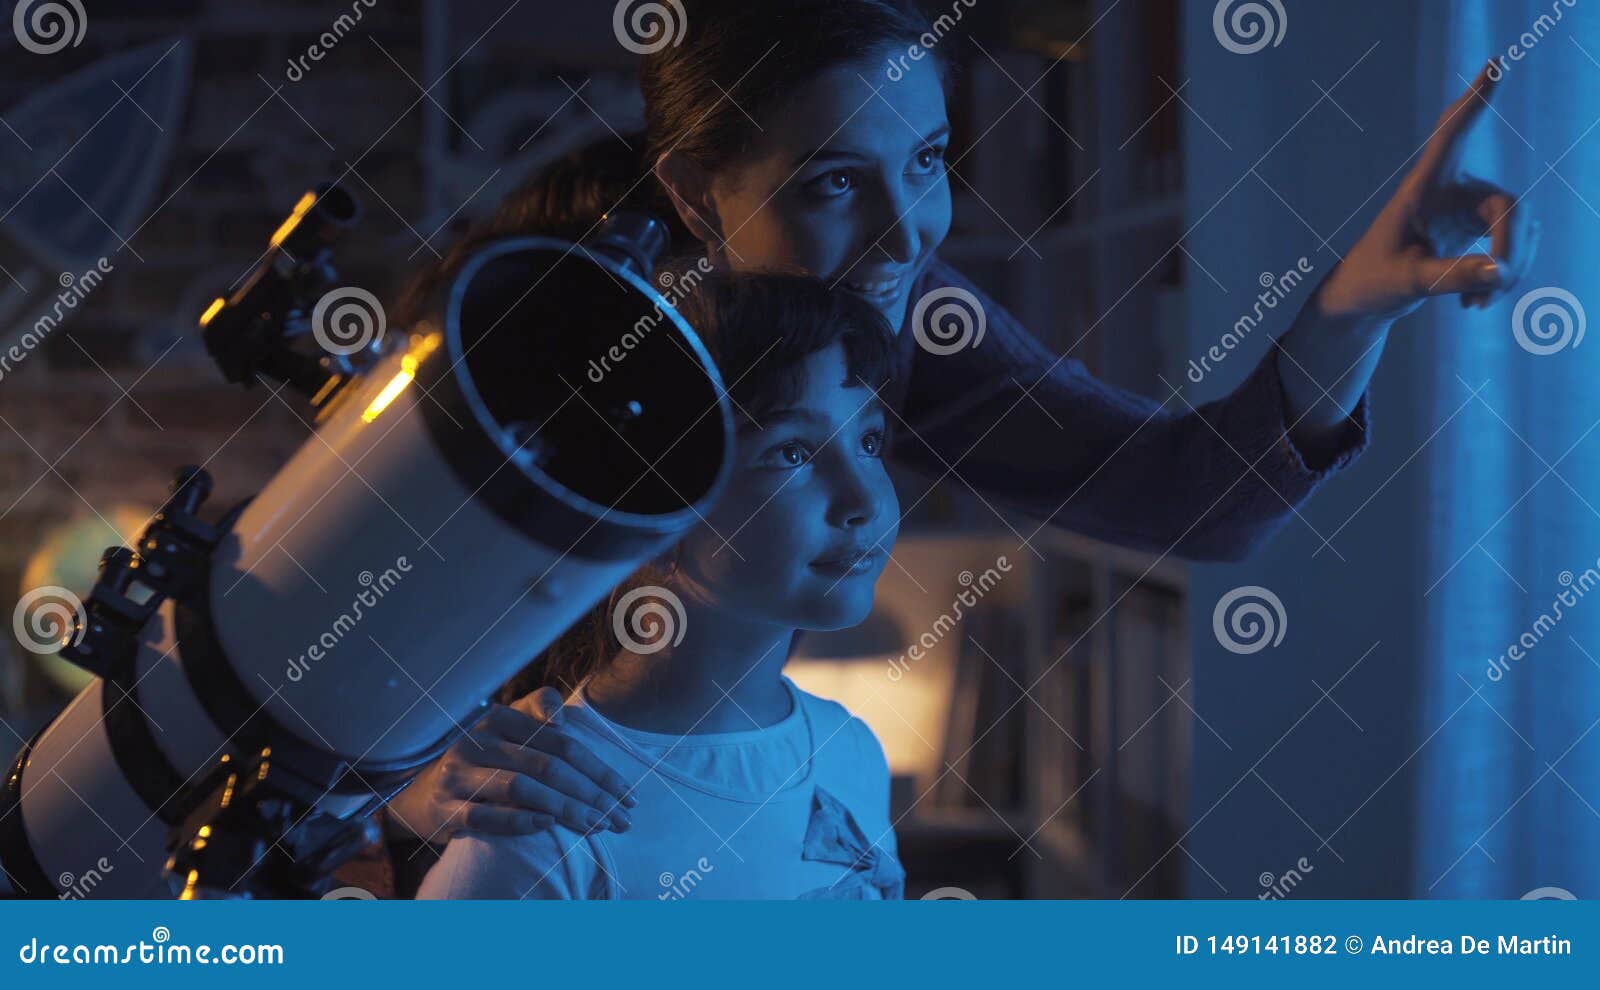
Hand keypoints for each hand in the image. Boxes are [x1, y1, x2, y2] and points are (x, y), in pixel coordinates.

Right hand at [383, 687, 635, 842]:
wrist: (423, 792)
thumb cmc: (484, 758)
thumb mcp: (508, 727)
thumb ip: (538, 709)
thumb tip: (563, 719)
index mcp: (498, 718)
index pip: (562, 744)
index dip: (599, 770)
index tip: (627, 794)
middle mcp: (476, 743)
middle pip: (546, 768)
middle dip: (591, 795)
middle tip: (620, 818)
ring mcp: (457, 777)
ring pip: (520, 790)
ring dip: (565, 809)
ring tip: (596, 825)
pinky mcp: (445, 810)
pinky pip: (486, 818)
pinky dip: (520, 821)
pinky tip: (549, 825)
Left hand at [1314, 62, 1539, 323]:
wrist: (1361, 301)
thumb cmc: (1371, 283)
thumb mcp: (1408, 283)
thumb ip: (1452, 277)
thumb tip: (1500, 271)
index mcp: (1422, 188)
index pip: (1451, 136)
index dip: (1473, 101)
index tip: (1495, 64)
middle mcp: (1449, 191)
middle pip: (1506, 205)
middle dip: (1511, 248)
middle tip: (1495, 288)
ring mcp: (1465, 209)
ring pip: (1516, 228)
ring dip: (1508, 269)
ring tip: (1477, 304)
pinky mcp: (1473, 229)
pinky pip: (1510, 245)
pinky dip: (1502, 276)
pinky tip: (1475, 304)